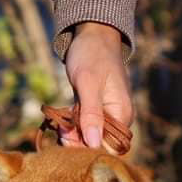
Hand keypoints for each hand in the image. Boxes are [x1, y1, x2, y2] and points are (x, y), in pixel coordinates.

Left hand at [63, 22, 131, 149]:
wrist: (92, 33)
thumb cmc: (92, 54)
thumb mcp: (88, 83)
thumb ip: (91, 114)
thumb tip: (94, 144)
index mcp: (122, 113)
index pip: (109, 146)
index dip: (88, 148)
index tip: (68, 139)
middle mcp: (118, 117)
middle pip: (98, 143)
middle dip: (77, 141)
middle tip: (60, 131)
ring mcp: (107, 113)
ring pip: (89, 136)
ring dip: (73, 134)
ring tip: (59, 125)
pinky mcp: (97, 109)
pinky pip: (85, 125)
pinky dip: (73, 125)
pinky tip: (62, 120)